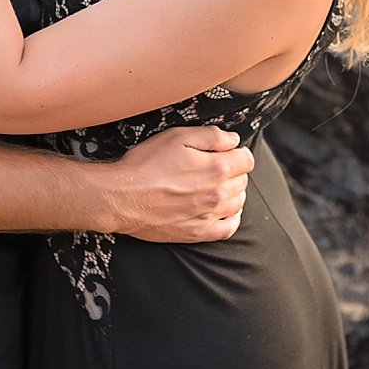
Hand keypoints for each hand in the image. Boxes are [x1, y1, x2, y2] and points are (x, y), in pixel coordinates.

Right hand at [102, 127, 252, 242]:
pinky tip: (222, 211)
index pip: (247, 159)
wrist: (121, 197)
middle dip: (233, 170)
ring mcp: (208, 216)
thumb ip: (211, 136)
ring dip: (233, 192)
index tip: (226, 151)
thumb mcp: (177, 136)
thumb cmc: (145, 165)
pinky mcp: (197, 233)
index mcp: (216, 168)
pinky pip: (227, 229)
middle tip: (214, 165)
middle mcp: (217, 194)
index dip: (237, 151)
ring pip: (238, 203)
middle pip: (242, 181)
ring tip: (217, 186)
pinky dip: (231, 219)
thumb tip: (233, 140)